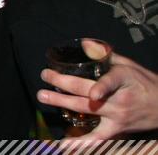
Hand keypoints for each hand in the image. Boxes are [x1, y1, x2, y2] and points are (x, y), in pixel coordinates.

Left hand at [37, 53, 157, 139]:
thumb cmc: (143, 82)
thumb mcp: (128, 65)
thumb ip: (105, 55)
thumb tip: (84, 43)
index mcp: (123, 79)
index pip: (111, 83)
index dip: (102, 89)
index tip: (93, 94)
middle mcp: (119, 99)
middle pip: (87, 93)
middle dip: (63, 83)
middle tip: (45, 76)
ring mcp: (117, 116)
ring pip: (86, 110)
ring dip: (62, 102)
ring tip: (43, 96)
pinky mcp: (116, 130)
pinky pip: (96, 138)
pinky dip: (80, 142)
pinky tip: (64, 143)